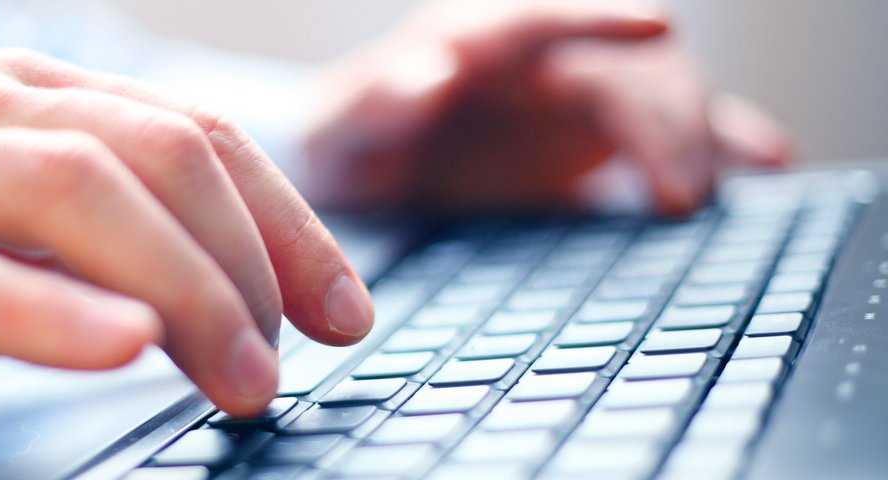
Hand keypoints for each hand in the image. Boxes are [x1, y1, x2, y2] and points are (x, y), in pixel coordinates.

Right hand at [0, 49, 373, 415]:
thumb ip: (87, 225)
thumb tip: (204, 291)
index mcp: (30, 91)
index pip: (197, 136)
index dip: (288, 225)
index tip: (344, 311)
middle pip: (160, 156)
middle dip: (252, 265)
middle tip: (287, 366)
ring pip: (72, 192)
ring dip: (183, 289)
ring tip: (238, 379)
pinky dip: (40, 309)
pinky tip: (119, 349)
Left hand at [305, 0, 789, 213]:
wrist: (367, 176)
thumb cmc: (350, 144)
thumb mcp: (344, 130)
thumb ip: (378, 102)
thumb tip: (431, 74)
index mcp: (475, 40)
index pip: (542, 18)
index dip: (600, 19)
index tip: (655, 28)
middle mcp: (537, 59)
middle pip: (621, 64)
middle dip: (660, 117)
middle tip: (678, 194)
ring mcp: (575, 95)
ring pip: (657, 92)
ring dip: (691, 136)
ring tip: (696, 199)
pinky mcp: (597, 138)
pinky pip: (669, 130)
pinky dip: (718, 141)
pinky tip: (763, 164)